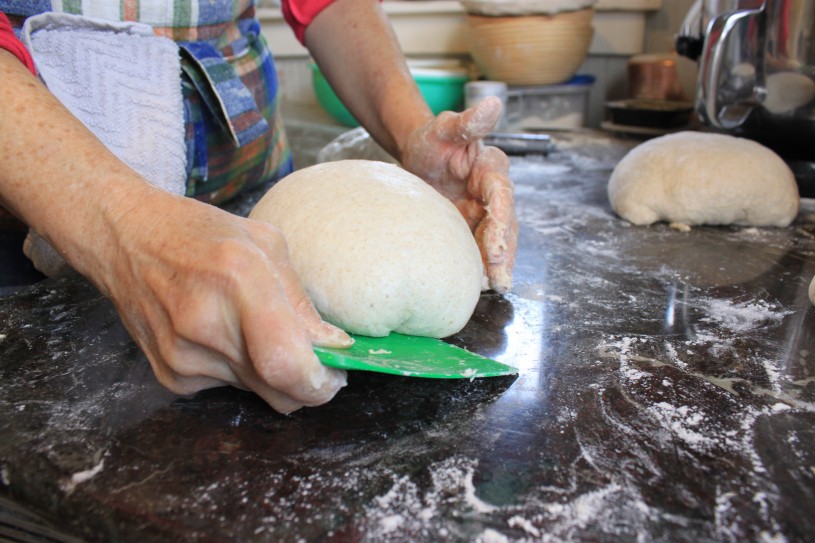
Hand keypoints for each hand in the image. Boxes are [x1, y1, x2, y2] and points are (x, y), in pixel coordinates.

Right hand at [98, 190, 351, 413]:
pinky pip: (227, 389)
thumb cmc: (201, 234)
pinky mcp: (169, 376)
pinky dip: (239, 370)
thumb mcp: (265, 244)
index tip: (335, 375)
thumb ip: (301, 300)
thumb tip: (333, 346)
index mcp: (238, 278)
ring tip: (253, 329)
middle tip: (315, 361)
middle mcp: (206, 323)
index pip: (285, 363)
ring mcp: (182, 355)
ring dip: (269, 372)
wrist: (125, 239)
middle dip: (305, 384)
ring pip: (256, 391)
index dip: (318, 382)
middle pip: (277, 390)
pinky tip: (223, 335)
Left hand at [399, 97, 517, 291]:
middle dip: (504, 252)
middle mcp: (494, 193)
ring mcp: (485, 213)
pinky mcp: (473, 228)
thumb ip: (467, 122)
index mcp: (491, 169)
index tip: (496, 245)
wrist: (419, 156)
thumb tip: (493, 103)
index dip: (501, 221)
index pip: (501, 196)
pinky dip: (482, 266)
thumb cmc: (432, 140)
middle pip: (505, 225)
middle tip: (499, 278)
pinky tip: (479, 285)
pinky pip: (481, 248)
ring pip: (497, 241)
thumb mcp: (444, 128)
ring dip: (498, 265)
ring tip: (494, 286)